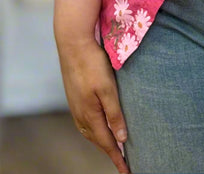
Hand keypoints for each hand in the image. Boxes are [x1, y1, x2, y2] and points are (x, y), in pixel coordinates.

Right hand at [57, 38, 129, 173]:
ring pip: (90, 132)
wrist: (73, 45)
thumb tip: (121, 140)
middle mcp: (81, 115)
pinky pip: (85, 123)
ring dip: (101, 142)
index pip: (107, 143)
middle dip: (110, 153)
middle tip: (123, 162)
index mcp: (90, 115)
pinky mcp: (75, 98)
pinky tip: (98, 126)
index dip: (117, 158)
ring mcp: (76, 106)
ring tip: (113, 149)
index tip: (127, 171)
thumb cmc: (93, 64)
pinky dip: (94, 131)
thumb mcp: (108, 88)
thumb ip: (114, 114)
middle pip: (97, 140)